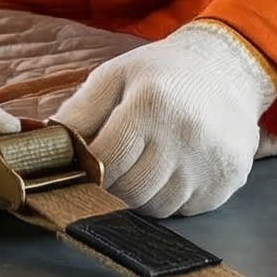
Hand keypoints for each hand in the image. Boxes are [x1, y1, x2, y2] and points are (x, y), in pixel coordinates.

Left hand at [58, 22, 276, 217]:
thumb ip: (79, 111)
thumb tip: (48, 146)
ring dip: (141, 196)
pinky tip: (172, 170)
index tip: (85, 167)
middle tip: (112, 170)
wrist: (228, 67)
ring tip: (144, 166)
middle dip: (112, 187)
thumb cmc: (162, 73)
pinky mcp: (228, 180)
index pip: (104, 161)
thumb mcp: (115, 76)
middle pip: (130, 191)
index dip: (89, 169)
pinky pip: (185, 209)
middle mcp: (185, 135)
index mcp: (150, 104)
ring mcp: (210, 161)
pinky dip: (170, 198)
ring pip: (156, 208)